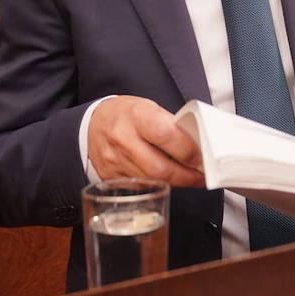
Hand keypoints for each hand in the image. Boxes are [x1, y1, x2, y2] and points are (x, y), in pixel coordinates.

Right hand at [87, 96, 203, 187]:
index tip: (201, 157)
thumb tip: (197, 144)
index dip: (188, 149)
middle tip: (202, 176)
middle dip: (187, 176)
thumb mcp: (148, 108)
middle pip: (161, 168)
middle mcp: (123, 140)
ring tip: (189, 178)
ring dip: (176, 183)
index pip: (166, 135)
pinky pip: (141, 187)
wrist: (92, 125)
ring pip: (153, 182)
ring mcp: (116, 161)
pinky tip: (167, 180)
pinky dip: (158, 186)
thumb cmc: (125, 114)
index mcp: (136, 116)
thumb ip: (170, 125)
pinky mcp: (112, 178)